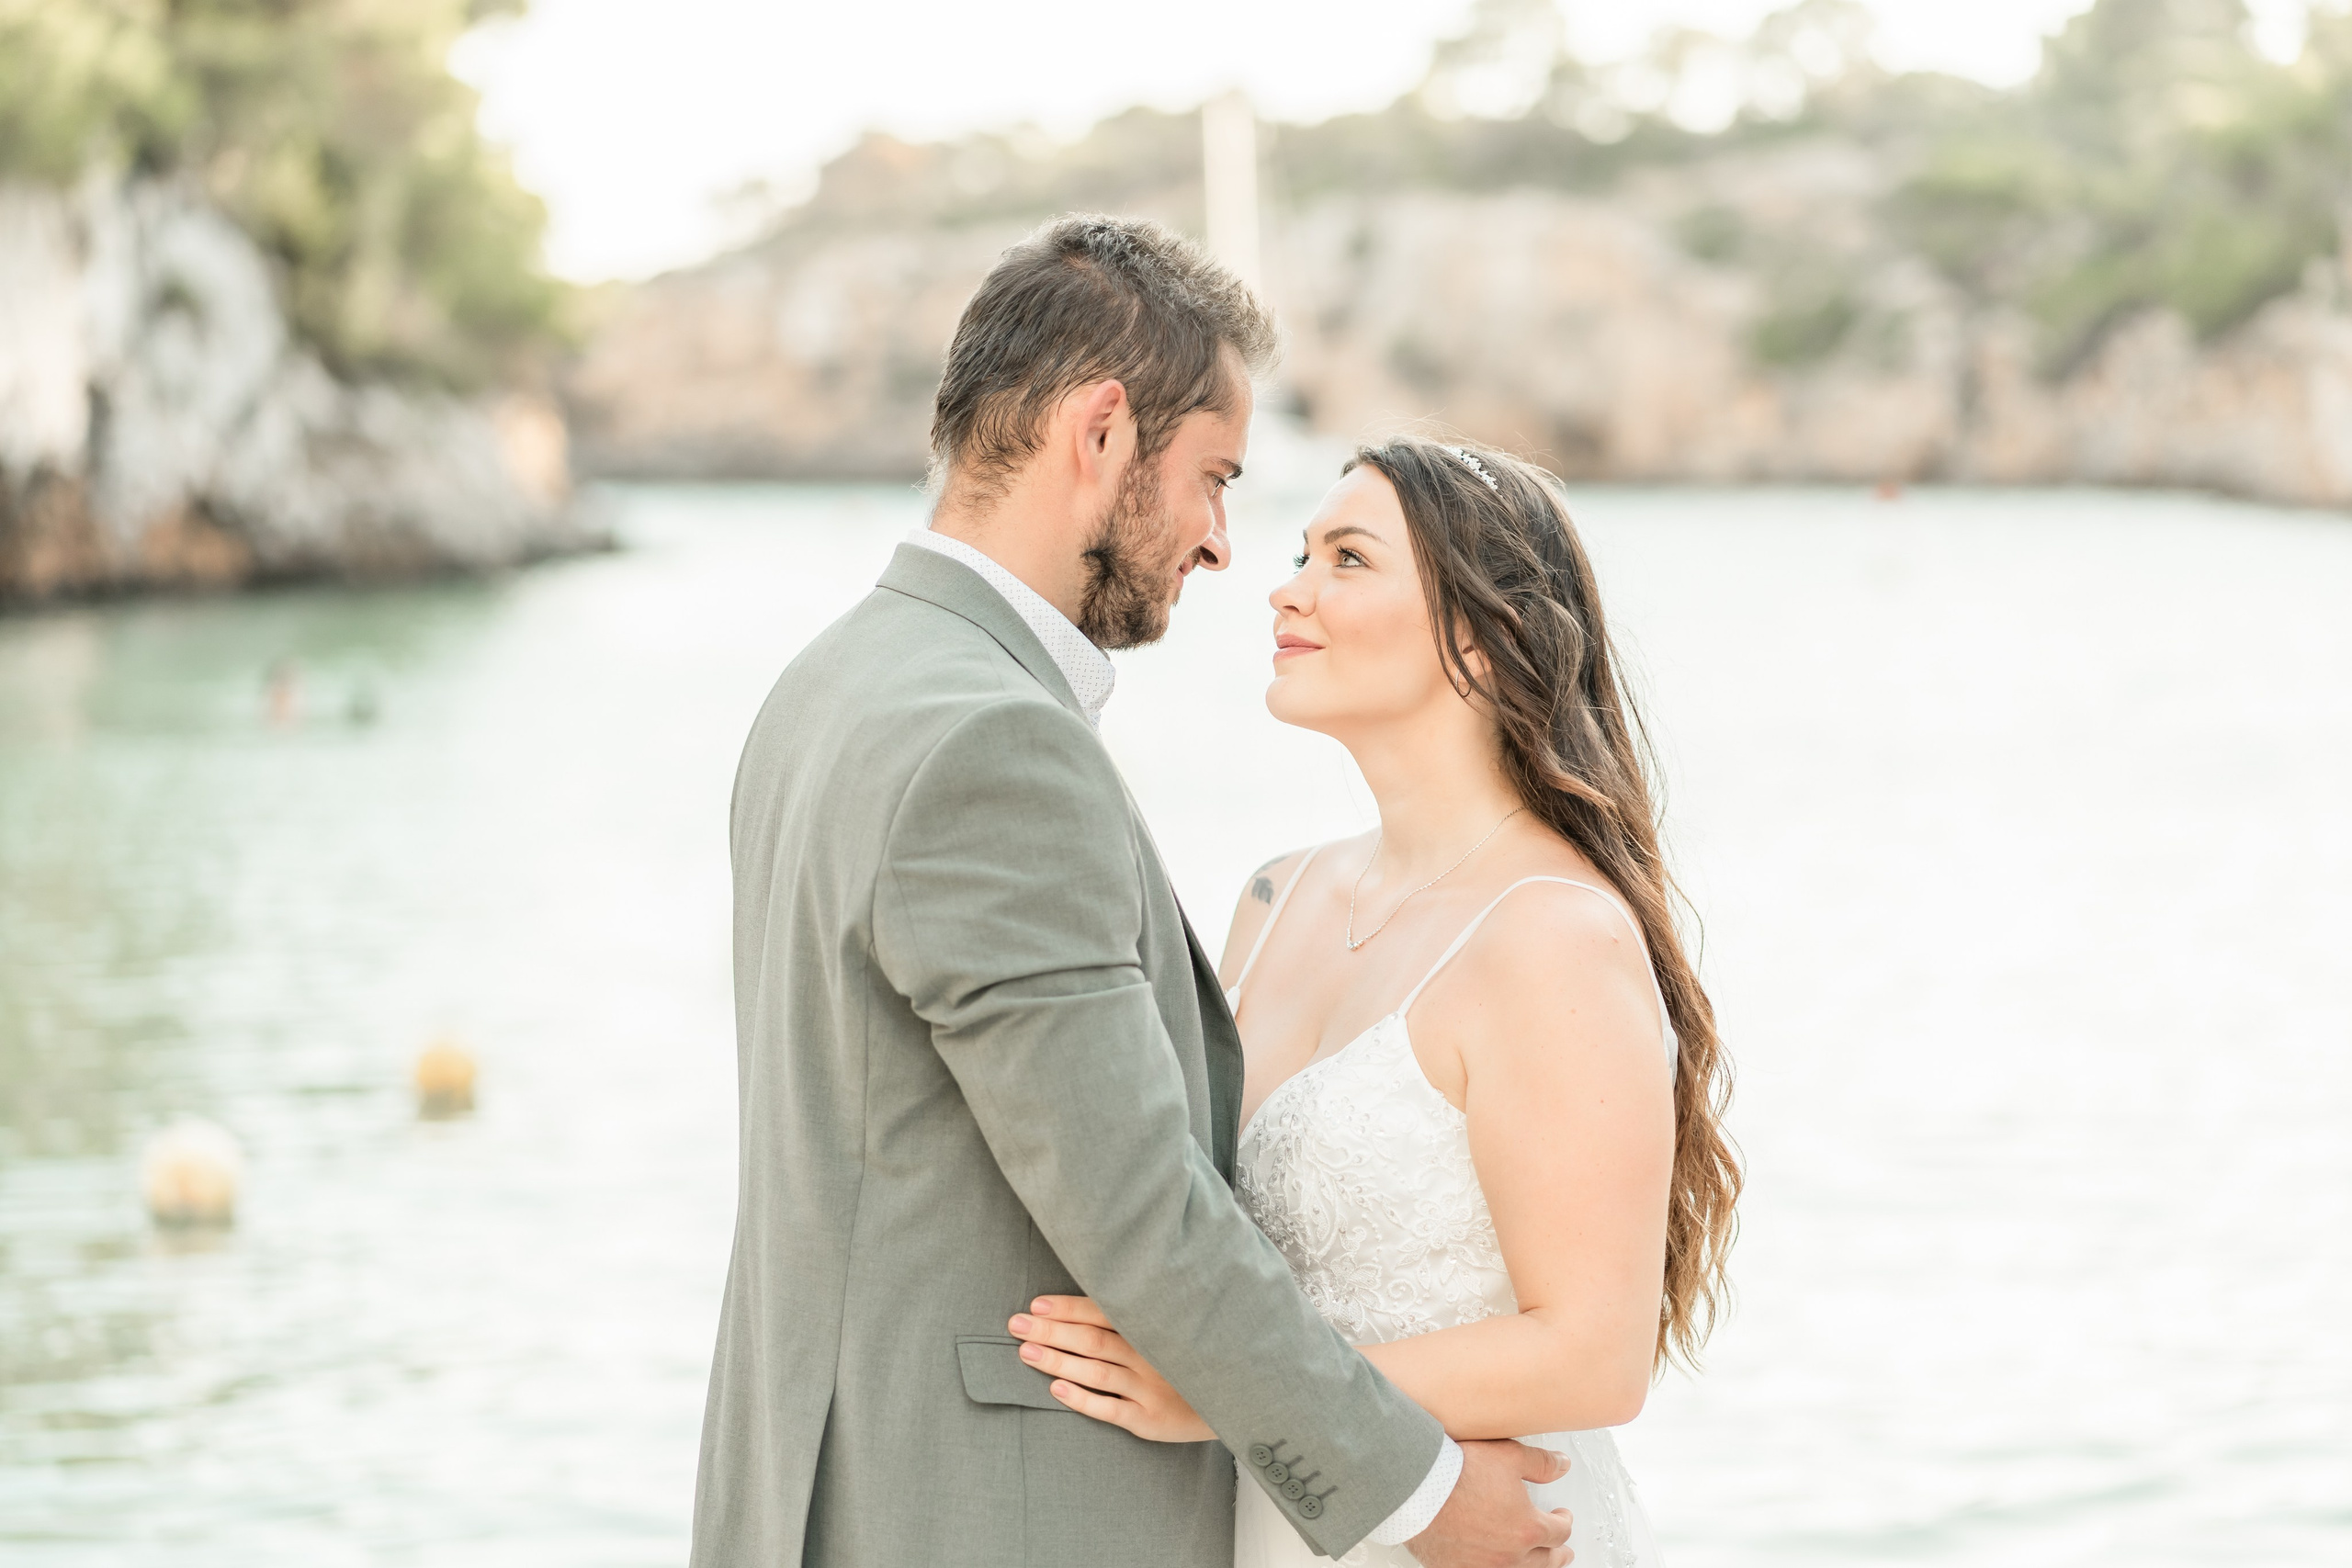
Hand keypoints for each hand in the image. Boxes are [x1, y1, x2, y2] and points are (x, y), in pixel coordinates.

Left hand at [1008, 1296, 1215, 1442]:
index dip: (1068, 1308)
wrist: (1237, 1397)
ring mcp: (1149, 1388)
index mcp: (1151, 1328)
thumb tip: (1091, 1296)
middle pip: (1091, 1340)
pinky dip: (1081, 1399)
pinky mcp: (1150, 1420)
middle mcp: (1148, 1355)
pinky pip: (1109, 1409)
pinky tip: (1055, 1390)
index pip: (1102, 1312)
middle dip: (1051, 1331)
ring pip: (1095, 1371)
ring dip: (1057, 1361)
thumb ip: (1138, 1316)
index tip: (1036, 1304)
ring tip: (1026, 1352)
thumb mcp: (1175, 1328)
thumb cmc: (1192, 1358)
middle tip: (1015, 1324)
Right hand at [1408, 1439, 1573, 1567]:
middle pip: (1545, 1561)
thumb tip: (1561, 1465)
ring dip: (1531, 1565)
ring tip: (1534, 1562)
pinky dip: (1495, 1567)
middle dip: (1557, 1554)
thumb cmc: (1457, 1472)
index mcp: (1528, 1528)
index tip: (1562, 1517)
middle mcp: (1510, 1554)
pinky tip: (1494, 1563)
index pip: (1559, 1532)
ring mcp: (1483, 1566)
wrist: (1416, 1489)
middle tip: (1562, 1552)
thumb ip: (1540, 1463)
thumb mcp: (1508, 1456)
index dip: (1564, 1522)